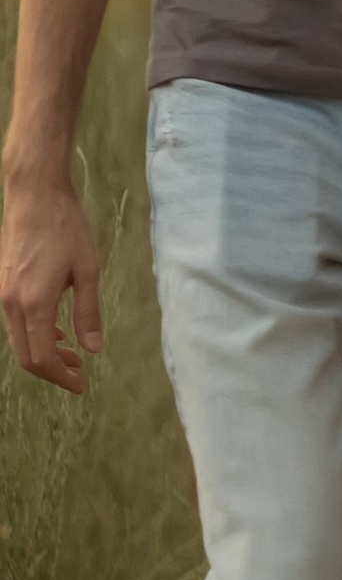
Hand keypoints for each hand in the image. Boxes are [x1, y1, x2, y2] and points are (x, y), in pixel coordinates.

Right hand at [0, 171, 105, 393]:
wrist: (35, 195)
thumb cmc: (65, 228)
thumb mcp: (87, 271)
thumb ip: (89, 313)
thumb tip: (94, 349)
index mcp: (34, 303)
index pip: (41, 358)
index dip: (60, 377)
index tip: (81, 384)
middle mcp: (12, 303)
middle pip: (26, 355)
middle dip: (52, 370)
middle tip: (79, 375)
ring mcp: (3, 293)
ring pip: (19, 339)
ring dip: (44, 352)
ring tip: (72, 355)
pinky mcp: (3, 283)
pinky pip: (15, 321)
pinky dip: (35, 333)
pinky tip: (57, 331)